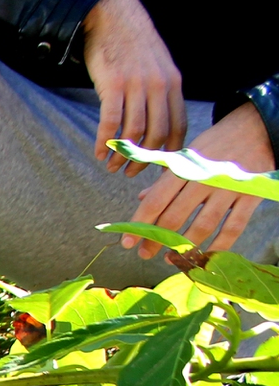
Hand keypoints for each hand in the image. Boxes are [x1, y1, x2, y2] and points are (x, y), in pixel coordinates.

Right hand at [84, 0, 183, 174]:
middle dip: (143, 160)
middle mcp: (159, 86)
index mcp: (173, 84)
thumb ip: (162, 91)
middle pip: (157, 135)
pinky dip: (104, 143)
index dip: (168, 154)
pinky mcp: (113, 85)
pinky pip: (110, 122)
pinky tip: (97, 153)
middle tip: (129, 173)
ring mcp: (137, 86)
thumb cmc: (132, 44)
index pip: (178, 128)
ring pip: (133, 133)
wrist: (113, 17)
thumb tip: (158, 122)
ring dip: (121, 156)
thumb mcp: (158, 65)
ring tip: (110, 166)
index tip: (156, 169)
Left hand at [124, 103, 277, 258]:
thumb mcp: (187, 154)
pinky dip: (219, 246)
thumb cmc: (216, 144)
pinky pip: (233, 227)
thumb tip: (141, 199)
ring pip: (203, 226)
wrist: (257, 127)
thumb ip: (165, 179)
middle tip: (145, 254)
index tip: (127, 243)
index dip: (139, 224)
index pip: (156, 201)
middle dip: (157, 240)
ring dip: (184, 247)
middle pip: (175, 217)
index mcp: (184, 167)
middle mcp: (205, 178)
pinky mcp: (251, 195)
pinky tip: (205, 257)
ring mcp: (229, 188)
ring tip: (170, 259)